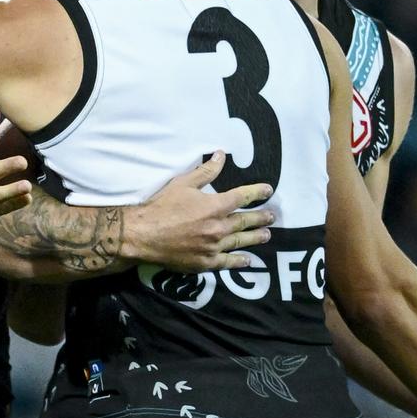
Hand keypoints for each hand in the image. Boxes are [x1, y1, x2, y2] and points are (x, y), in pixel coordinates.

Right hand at [121, 151, 272, 271]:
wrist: (144, 234)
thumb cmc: (162, 206)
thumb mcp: (184, 183)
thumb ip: (206, 171)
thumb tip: (221, 155)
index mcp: (215, 206)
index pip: (243, 197)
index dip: (257, 193)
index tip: (268, 191)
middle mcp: (219, 227)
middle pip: (245, 221)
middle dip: (260, 218)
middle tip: (272, 217)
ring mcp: (213, 247)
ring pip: (240, 241)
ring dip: (255, 238)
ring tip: (266, 235)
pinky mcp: (205, 262)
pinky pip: (227, 262)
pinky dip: (239, 261)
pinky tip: (248, 260)